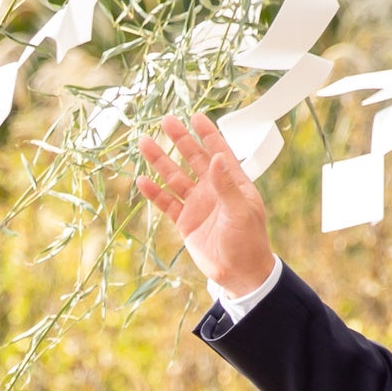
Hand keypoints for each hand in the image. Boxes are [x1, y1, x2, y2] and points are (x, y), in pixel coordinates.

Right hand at [134, 115, 277, 302]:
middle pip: (193, 158)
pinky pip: (166, 202)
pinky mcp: (185, 221)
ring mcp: (197, 204)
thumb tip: (217, 157)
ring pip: (175, 177)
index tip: (195, 116)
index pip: (219, 151)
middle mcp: (213, 189)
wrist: (239, 273)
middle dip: (180, 140)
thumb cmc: (249, 241)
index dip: (208, 134)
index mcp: (232, 182)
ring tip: (145, 143)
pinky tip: (142, 180)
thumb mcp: (241, 211)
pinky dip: (154, 192)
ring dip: (160, 161)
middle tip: (166, 121)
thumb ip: (226, 185)